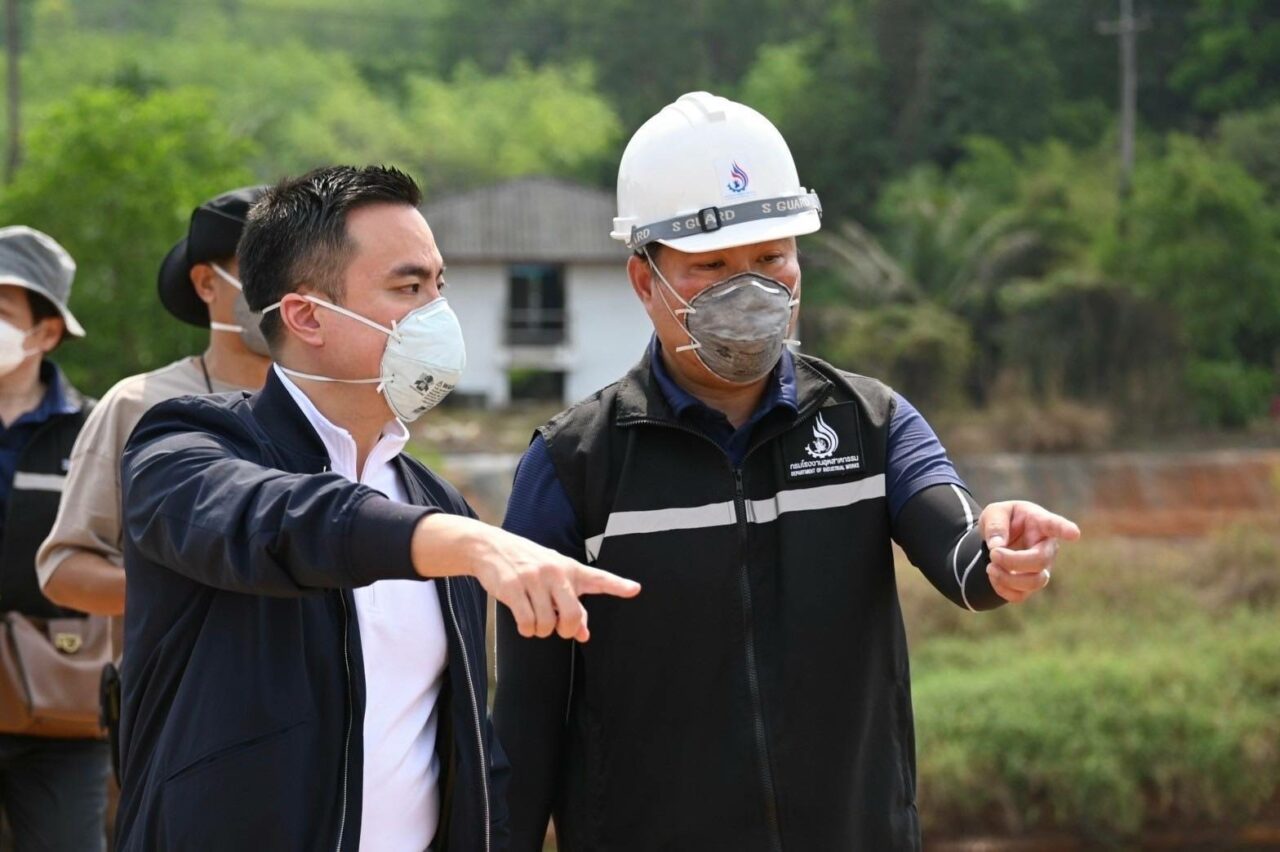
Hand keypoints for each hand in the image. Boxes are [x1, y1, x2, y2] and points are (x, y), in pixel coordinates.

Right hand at [411, 514, 639, 641]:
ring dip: (541, 631)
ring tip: (535, 621)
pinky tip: (524, 623)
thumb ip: (573, 606)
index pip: (599, 578)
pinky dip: (527, 630)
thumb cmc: (529, 566)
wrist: (491, 547)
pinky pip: (527, 623)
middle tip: (558, 628)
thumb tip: (585, 635)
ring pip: (547, 624)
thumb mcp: (555, 579)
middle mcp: (556, 572)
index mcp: (571, 569)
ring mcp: (534, 578)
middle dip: (566, 630)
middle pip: (572, 615)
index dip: (618, 585)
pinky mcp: (513, 587)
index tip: (635, 589)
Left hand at [979, 501, 1080, 603]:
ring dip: (1007, 578)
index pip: (1055, 525)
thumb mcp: (994, 513)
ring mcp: (1042, 568)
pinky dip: (1002, 589)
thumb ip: (995, 525)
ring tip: (990, 566)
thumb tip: (996, 546)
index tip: (1074, 533)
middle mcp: (1046, 547)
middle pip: (1040, 561)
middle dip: (1012, 561)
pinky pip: (1021, 596)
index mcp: (1040, 522)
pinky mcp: (1031, 584)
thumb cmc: (1002, 520)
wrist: (998, 538)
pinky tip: (994, 575)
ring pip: (1035, 582)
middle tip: (993, 553)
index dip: (1065, 530)